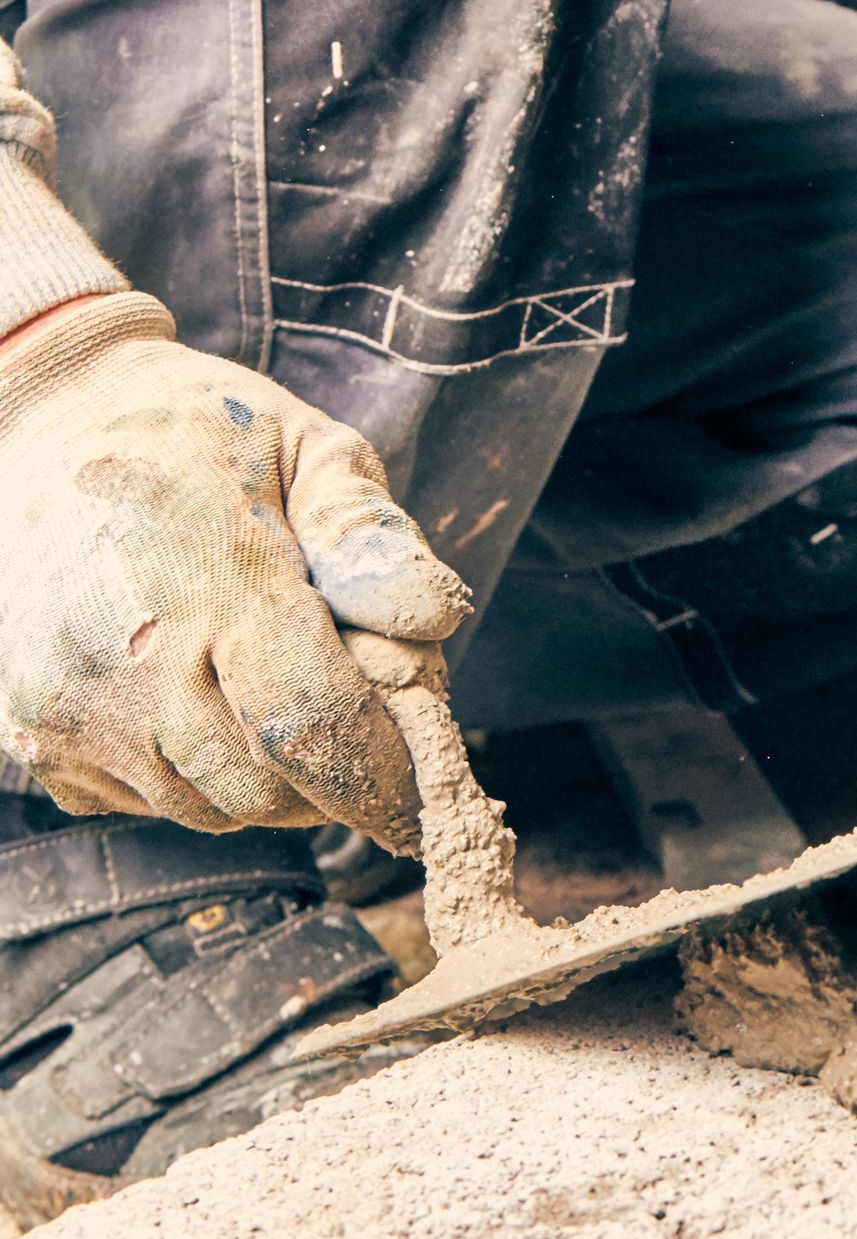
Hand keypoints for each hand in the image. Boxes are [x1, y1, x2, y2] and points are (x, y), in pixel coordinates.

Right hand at [0, 293, 469, 842]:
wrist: (41, 430)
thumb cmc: (200, 435)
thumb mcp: (308, 446)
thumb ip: (370, 536)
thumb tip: (436, 621)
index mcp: (211, 575)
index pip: (313, 723)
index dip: (383, 772)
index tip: (425, 788)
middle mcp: (129, 657)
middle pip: (268, 785)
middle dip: (335, 775)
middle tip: (359, 716)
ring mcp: (71, 708)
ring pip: (212, 807)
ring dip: (269, 780)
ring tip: (279, 692)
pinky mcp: (39, 739)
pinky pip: (150, 804)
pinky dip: (198, 778)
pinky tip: (204, 697)